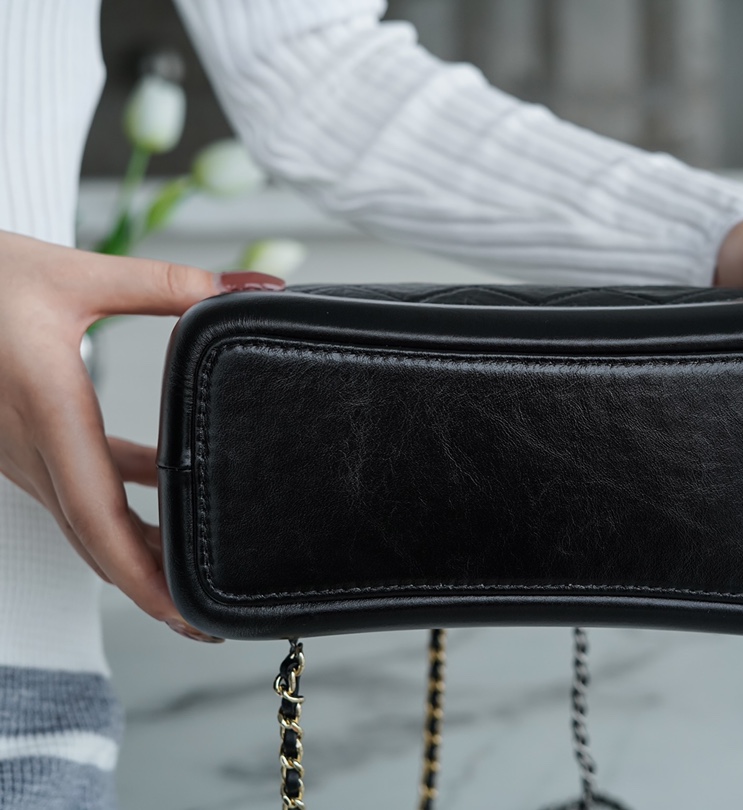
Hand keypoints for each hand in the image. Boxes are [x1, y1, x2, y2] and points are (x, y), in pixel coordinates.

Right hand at [0, 230, 283, 640]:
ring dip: (139, 552)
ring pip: (86, 521)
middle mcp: (31, 448)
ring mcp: (22, 452)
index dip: (143, 573)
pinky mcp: (24, 441)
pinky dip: (123, 504)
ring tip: (197, 571)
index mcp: (48, 413)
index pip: (99, 516)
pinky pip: (78, 488)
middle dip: (150, 587)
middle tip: (208, 620)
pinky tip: (168, 489)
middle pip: (96, 540)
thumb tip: (255, 285)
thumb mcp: (76, 276)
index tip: (184, 612)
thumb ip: (171, 285)